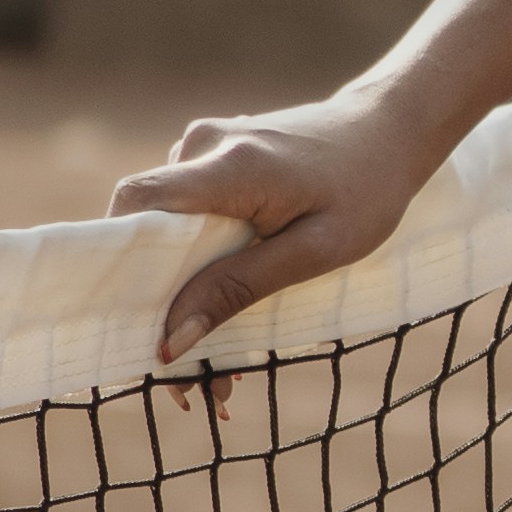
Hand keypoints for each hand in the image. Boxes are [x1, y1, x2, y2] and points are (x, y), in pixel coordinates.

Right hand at [109, 0, 511, 367]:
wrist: (392, 131)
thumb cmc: (367, 191)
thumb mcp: (317, 252)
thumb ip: (241, 288)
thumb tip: (172, 338)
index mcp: (227, 166)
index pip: (136, 203)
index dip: (118, 261)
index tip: (131, 323)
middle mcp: (204, 147)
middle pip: (148, 227)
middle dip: (158, 303)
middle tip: (186, 380)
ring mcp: (207, 147)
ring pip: (170, 228)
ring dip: (184, 290)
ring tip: (217, 366)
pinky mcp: (216, 157)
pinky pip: (192, 214)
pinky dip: (203, 262)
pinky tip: (228, 308)